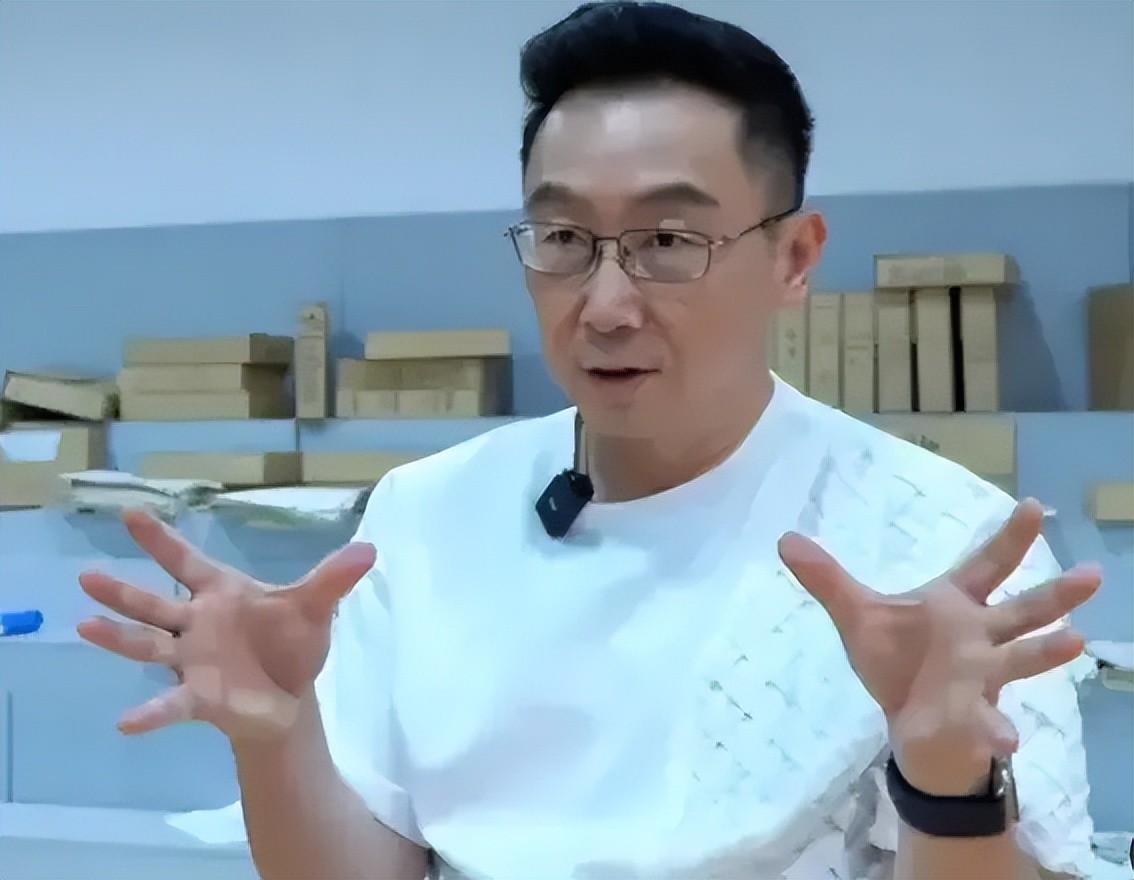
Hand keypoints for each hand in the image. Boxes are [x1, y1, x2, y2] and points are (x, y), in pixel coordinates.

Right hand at [76, 509, 375, 743]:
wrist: (289, 696)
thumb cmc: (291, 643)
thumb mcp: (314, 607)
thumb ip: (334, 579)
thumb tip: (370, 549)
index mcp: (220, 593)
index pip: (186, 560)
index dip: (160, 540)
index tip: (132, 513)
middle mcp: (196, 623)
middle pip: (154, 603)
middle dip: (122, 591)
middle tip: (87, 576)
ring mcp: (191, 660)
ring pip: (148, 645)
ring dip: (118, 638)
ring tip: (86, 626)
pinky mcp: (197, 697)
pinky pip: (169, 704)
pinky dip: (150, 714)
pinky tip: (126, 723)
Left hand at [777, 498, 1100, 795]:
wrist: (907, 720)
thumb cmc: (895, 660)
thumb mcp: (857, 615)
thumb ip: (827, 579)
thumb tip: (785, 539)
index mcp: (956, 604)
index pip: (988, 564)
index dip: (1010, 537)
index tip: (1034, 505)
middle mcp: (980, 635)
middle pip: (1023, 609)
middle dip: (1056, 594)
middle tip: (1093, 573)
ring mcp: (982, 675)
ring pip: (1021, 659)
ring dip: (1045, 653)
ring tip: (1075, 642)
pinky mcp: (972, 715)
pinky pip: (987, 722)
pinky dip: (996, 729)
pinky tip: (1007, 739)